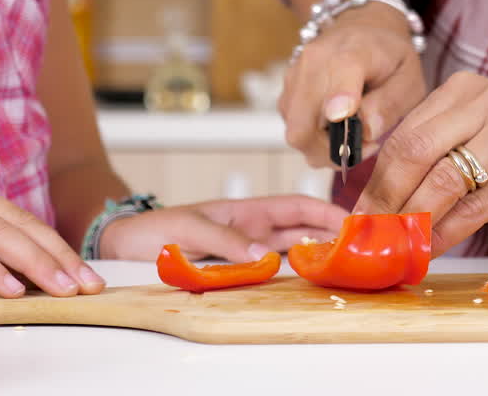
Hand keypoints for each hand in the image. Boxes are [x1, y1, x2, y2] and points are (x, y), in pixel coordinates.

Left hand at [99, 195, 347, 261]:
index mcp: (248, 209)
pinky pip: (273, 269)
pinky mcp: (238, 270)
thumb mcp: (189, 229)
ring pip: (293, 250)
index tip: (352, 220)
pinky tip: (311, 280)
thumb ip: (225, 240)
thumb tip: (263, 256)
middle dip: (333, 233)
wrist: (125, 247)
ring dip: (318, 254)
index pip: (297, 206)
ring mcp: (248, 250)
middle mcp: (254, 229)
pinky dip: (294, 273)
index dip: (326, 210)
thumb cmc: (154, 230)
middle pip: (303, 229)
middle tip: (362, 247)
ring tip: (346, 264)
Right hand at [278, 5, 427, 167]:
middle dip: (331, 151)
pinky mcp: (287, 89)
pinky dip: (314, 137)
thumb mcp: (409, 78)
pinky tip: (337, 127)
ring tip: (353, 133)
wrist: (364, 27)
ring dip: (323, 146)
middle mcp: (314, 62)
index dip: (337, 105)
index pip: (337, 80)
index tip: (345, 124)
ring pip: (296, 133)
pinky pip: (293, 126)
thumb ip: (391, 104)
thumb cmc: (390, 57)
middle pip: (303, 128)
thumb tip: (366, 131)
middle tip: (364, 145)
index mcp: (352, 53)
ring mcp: (295, 75)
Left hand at [354, 73, 487, 255]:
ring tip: (399, 247)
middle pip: (416, 150)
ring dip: (415, 220)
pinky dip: (448, 232)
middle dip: (386, 199)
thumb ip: (438, 158)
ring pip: (445, 180)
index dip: (375, 180)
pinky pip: (477, 207)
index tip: (358, 217)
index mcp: (464, 90)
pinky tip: (434, 248)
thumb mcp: (482, 139)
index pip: (404, 135)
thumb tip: (380, 207)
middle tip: (371, 235)